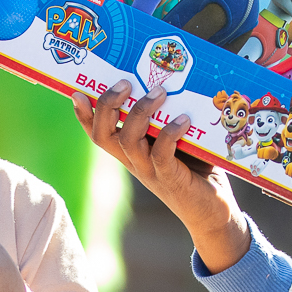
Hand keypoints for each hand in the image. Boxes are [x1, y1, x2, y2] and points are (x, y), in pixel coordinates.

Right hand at [72, 80, 251, 272]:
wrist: (213, 211)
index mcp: (130, 152)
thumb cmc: (198, 169)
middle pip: (103, 135)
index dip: (84, 115)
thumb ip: (170, 117)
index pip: (98, 133)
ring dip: (140, 112)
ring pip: (128, 141)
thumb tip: (174, 80)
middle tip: (125, 83)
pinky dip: (170, 133)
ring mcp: (150, 172)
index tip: (78, 92)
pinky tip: (183, 120)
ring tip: (159, 93)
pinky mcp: (171, 179)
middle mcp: (134, 162)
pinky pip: (161, 154)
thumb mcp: (179, 139)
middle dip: (108, 105)